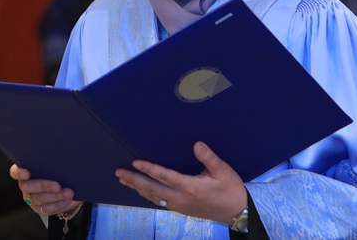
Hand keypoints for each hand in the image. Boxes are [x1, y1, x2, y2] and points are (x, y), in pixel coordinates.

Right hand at [9, 164, 81, 215]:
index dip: (19, 173)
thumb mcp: (56, 164)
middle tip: (58, 186)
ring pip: (39, 199)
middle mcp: (25, 185)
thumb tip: (65, 159)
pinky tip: (68, 200)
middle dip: (44, 186)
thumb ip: (54, 161)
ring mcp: (30, 198)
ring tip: (69, 193)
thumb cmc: (59, 169)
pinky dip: (58, 205)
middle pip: (28, 187)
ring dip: (56, 196)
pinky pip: (46, 209)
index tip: (27, 173)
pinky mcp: (39, 208)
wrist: (67, 185)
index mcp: (26, 170)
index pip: (15, 172)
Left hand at [115, 141, 246, 223]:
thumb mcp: (223, 170)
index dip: (148, 169)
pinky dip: (147, 196)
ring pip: (153, 197)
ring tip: (124, 180)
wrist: (237, 211)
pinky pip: (159, 202)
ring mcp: (179, 206)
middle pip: (152, 189)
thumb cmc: (230, 189)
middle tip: (119, 173)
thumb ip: (208, 157)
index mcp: (190, 187)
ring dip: (137, 188)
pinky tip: (142, 191)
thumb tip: (196, 144)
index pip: (164, 176)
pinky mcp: (181, 209)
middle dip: (134, 180)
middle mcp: (181, 198)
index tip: (135, 162)